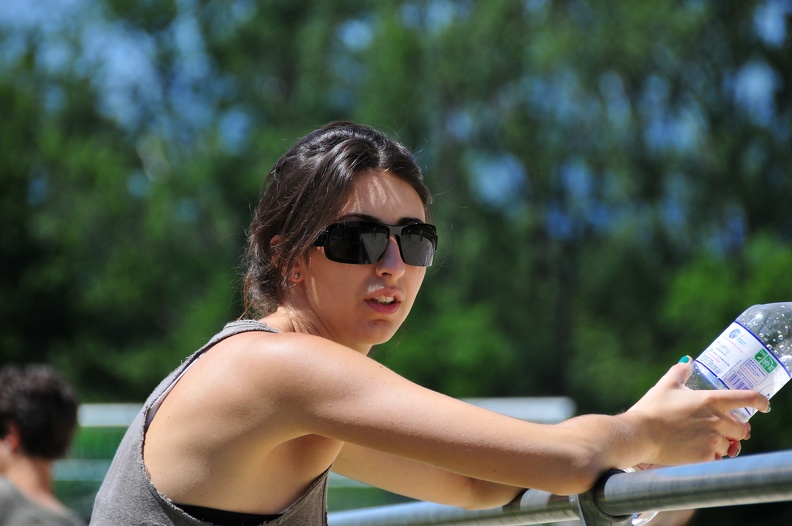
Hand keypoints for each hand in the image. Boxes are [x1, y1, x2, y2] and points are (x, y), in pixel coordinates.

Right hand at [624, 358, 768, 465]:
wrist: (640, 435)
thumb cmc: (652, 409)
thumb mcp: (665, 386)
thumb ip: (679, 372)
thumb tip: (688, 361)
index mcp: (711, 400)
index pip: (747, 398)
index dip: (761, 402)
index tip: (764, 406)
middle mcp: (717, 420)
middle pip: (742, 428)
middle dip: (735, 430)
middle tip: (723, 431)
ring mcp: (713, 439)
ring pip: (730, 445)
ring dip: (721, 444)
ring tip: (702, 441)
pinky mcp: (706, 456)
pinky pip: (718, 458)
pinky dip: (710, 456)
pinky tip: (695, 451)